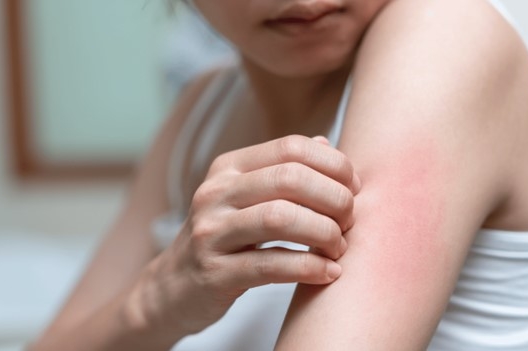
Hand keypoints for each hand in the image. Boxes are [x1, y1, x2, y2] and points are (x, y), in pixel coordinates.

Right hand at [131, 135, 360, 336]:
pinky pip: (272, 265)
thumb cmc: (224, 237)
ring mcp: (211, 232)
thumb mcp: (245, 196)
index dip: (333, 164)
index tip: (353, 188)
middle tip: (349, 221)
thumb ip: (284, 169)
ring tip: (339, 247)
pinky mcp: (214, 273)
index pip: (291, 147)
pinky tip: (329, 273)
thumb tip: (327, 144)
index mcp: (229, 168)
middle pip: (290, 178)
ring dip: (324, 233)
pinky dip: (310, 268)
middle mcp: (216, 193)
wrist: (174, 286)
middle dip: (334, 198)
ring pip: (281, 218)